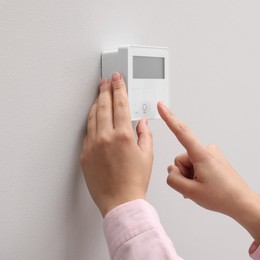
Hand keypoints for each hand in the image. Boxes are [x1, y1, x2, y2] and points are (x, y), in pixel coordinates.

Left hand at [80, 73, 152, 216]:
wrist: (120, 201)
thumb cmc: (135, 181)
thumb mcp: (147, 155)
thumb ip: (145, 134)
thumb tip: (142, 122)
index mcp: (123, 135)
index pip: (120, 104)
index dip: (119, 88)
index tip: (117, 79)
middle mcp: (105, 137)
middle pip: (104, 106)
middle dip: (105, 90)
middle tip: (106, 81)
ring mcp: (93, 145)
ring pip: (93, 117)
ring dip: (97, 103)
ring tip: (100, 94)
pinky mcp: (85, 154)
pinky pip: (88, 132)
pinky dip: (92, 121)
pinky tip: (95, 117)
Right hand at [157, 102, 259, 243]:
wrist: (241, 202)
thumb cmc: (221, 197)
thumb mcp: (190, 192)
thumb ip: (173, 179)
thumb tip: (171, 170)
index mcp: (202, 155)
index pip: (181, 132)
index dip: (169, 118)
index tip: (161, 106)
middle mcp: (207, 150)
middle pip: (181, 158)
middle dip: (183, 173)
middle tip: (195, 188)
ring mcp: (211, 154)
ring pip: (188, 163)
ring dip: (190, 176)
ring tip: (202, 188)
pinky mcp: (214, 159)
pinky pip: (196, 165)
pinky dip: (196, 176)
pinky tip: (204, 186)